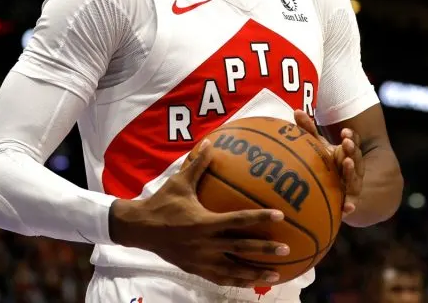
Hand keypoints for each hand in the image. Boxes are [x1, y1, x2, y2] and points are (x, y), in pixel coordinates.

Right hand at [108, 140, 289, 286]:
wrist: (140, 229)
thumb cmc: (162, 203)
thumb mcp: (180, 182)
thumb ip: (197, 164)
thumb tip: (211, 142)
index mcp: (204, 222)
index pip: (238, 220)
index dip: (260, 217)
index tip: (280, 215)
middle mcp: (205, 244)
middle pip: (241, 248)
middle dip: (265, 249)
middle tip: (287, 248)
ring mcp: (201, 260)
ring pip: (234, 270)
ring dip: (255, 273)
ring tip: (277, 275)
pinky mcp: (196, 269)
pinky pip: (221, 278)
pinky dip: (238, 281)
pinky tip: (252, 283)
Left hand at [293, 110, 363, 218]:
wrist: (332, 189)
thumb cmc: (323, 162)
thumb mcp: (317, 145)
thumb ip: (308, 129)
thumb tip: (296, 111)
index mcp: (346, 153)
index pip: (353, 143)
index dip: (351, 137)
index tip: (345, 132)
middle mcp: (351, 168)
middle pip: (356, 158)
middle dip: (352, 150)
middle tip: (346, 142)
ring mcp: (351, 185)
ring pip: (355, 179)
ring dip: (351, 171)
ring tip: (347, 163)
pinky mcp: (348, 201)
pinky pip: (351, 204)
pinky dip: (350, 205)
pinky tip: (347, 208)